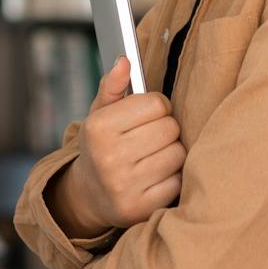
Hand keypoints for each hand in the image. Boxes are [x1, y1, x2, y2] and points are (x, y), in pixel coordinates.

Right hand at [49, 57, 185, 237]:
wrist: (89, 195)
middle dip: (166, 130)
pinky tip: (155, 177)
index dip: (157, 107)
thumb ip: (113, 86)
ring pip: (178, 154)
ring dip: (171, 153)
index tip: (147, 115)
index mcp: (98, 128)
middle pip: (170, 128)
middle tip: (151, 137)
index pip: (156, 104)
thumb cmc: (102, 146)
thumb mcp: (100, 114)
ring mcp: (124, 185)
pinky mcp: (140, 208)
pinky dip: (172, 178)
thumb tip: (125, 61)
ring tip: (154, 156)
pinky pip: (178, 182)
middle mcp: (109, 157)